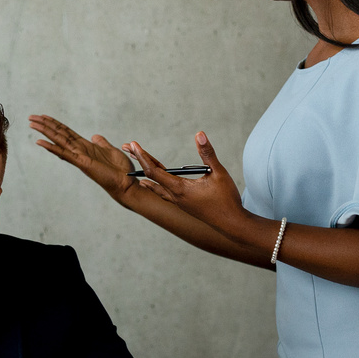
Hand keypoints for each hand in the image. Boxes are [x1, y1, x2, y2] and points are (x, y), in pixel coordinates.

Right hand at [28, 114, 140, 202]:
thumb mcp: (110, 150)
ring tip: (32, 123)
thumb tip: (95, 136)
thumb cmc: (120, 170)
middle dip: (45, 125)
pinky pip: (64, 153)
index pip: (66, 132)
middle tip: (31, 117)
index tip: (43, 116)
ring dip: (45, 132)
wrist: (126, 183)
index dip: (55, 124)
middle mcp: (79, 151)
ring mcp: (79, 157)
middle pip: (59, 134)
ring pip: (59, 141)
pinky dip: (52, 147)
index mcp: (85, 147)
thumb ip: (101, 143)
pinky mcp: (82, 163)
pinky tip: (40, 142)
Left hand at [126, 131, 250, 235]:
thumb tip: (199, 134)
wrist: (231, 223)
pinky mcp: (183, 205)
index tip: (133, 144)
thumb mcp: (218, 173)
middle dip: (140, 160)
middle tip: (127, 146)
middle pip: (151, 176)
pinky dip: (153, 185)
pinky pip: (163, 193)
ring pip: (156, 186)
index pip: (154, 171)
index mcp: (179, 188)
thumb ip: (208, 153)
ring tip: (135, 164)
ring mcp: (178, 202)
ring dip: (145, 173)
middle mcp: (175, 196)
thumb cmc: (226, 199)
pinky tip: (150, 184)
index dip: (142, 156)